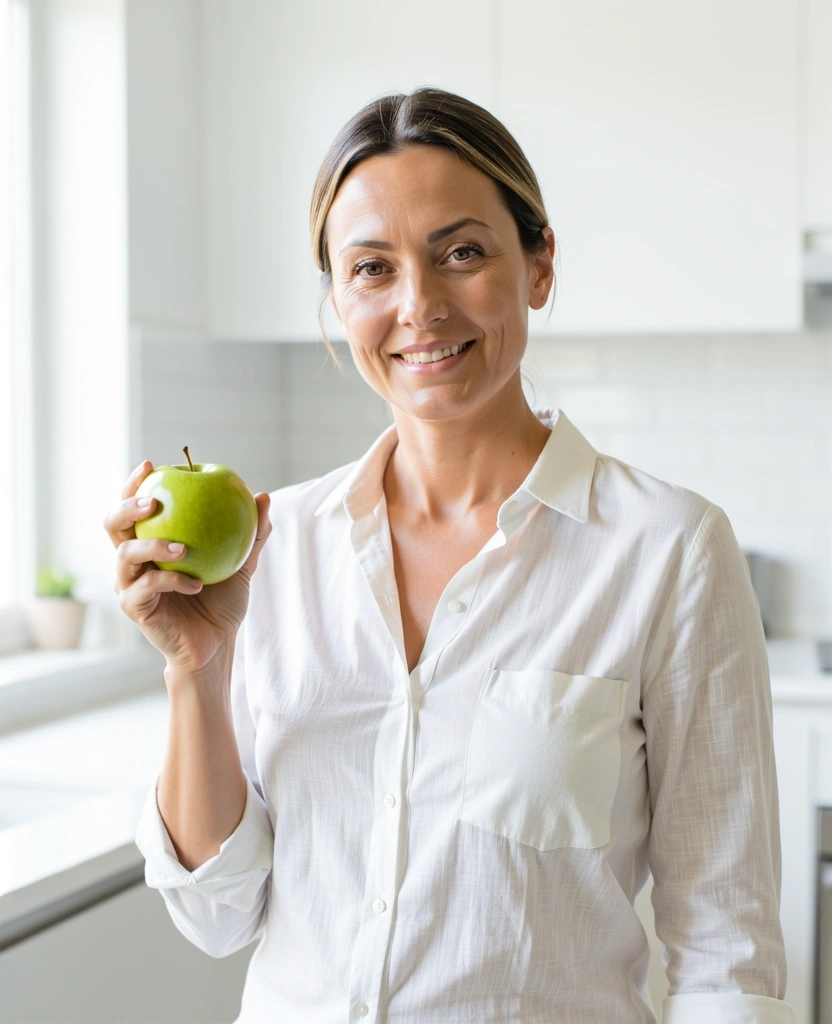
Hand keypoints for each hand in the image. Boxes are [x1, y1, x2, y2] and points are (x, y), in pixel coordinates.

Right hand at [103, 460, 271, 673]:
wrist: (216, 644)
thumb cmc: (223, 601)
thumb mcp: (242, 564)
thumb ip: (251, 533)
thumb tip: (263, 496)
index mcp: (152, 541)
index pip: (134, 506)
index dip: (135, 483)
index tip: (153, 465)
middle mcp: (133, 560)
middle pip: (113, 524)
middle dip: (128, 506)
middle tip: (155, 502)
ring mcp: (130, 584)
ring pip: (125, 554)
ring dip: (153, 545)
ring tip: (183, 548)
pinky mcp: (135, 608)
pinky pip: (146, 587)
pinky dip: (171, 581)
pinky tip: (195, 583)